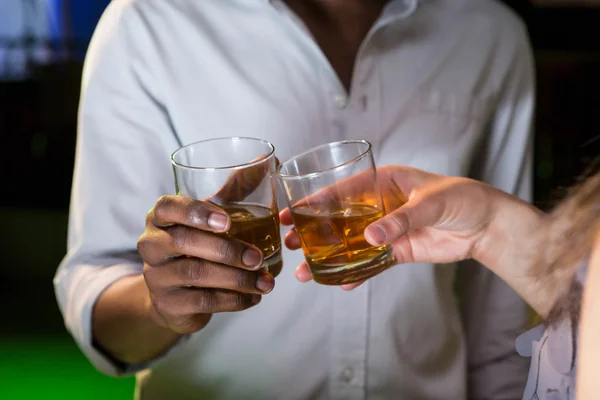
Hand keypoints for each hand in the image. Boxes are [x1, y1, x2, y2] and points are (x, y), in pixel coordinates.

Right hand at [138, 195, 274, 333]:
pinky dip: (233, 300)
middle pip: (183, 243)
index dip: (196, 212)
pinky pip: (202, 302)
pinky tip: (254, 298)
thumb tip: (269, 161)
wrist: (175, 296)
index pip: (167, 207)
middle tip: (257, 257)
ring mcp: (156, 276)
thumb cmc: (197, 246)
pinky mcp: (167, 304)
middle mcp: (152, 244)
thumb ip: (234, 192)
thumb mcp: (210, 218)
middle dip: (226, 250)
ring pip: (195, 274)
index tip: (227, 221)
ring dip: (236, 279)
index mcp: (161, 217)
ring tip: (265, 282)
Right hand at [281, 165, 499, 289]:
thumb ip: (400, 219)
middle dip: (312, 231)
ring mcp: (387, 229)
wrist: (488, 226)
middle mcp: (379, 204)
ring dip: (328, 256)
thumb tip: (370, 237)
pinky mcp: (397, 250)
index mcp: (383, 181)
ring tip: (304, 271)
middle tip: (289, 243)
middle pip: (338, 218)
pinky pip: (371, 263)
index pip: (341, 190)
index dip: (314, 201)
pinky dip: (356, 274)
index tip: (291, 212)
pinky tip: (339, 284)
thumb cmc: (463, 199)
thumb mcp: (431, 202)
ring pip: (350, 243)